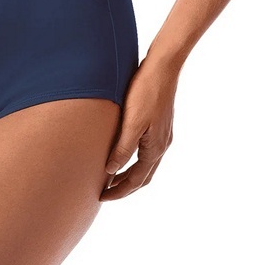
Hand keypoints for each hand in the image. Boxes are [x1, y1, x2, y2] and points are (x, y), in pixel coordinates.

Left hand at [100, 52, 178, 200]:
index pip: (136, 180)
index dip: (119, 191)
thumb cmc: (146, 91)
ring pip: (146, 164)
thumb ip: (123, 148)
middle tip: (105, 193)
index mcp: (155, 148)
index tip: (102, 197)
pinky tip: (123, 151)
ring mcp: (162, 134)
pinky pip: (146, 151)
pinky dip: (134, 159)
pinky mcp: (159, 123)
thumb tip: (111, 172)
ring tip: (111, 177)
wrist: (162, 67)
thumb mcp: (132, 121)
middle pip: (143, 176)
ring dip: (130, 174)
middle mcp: (162, 145)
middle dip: (125, 187)